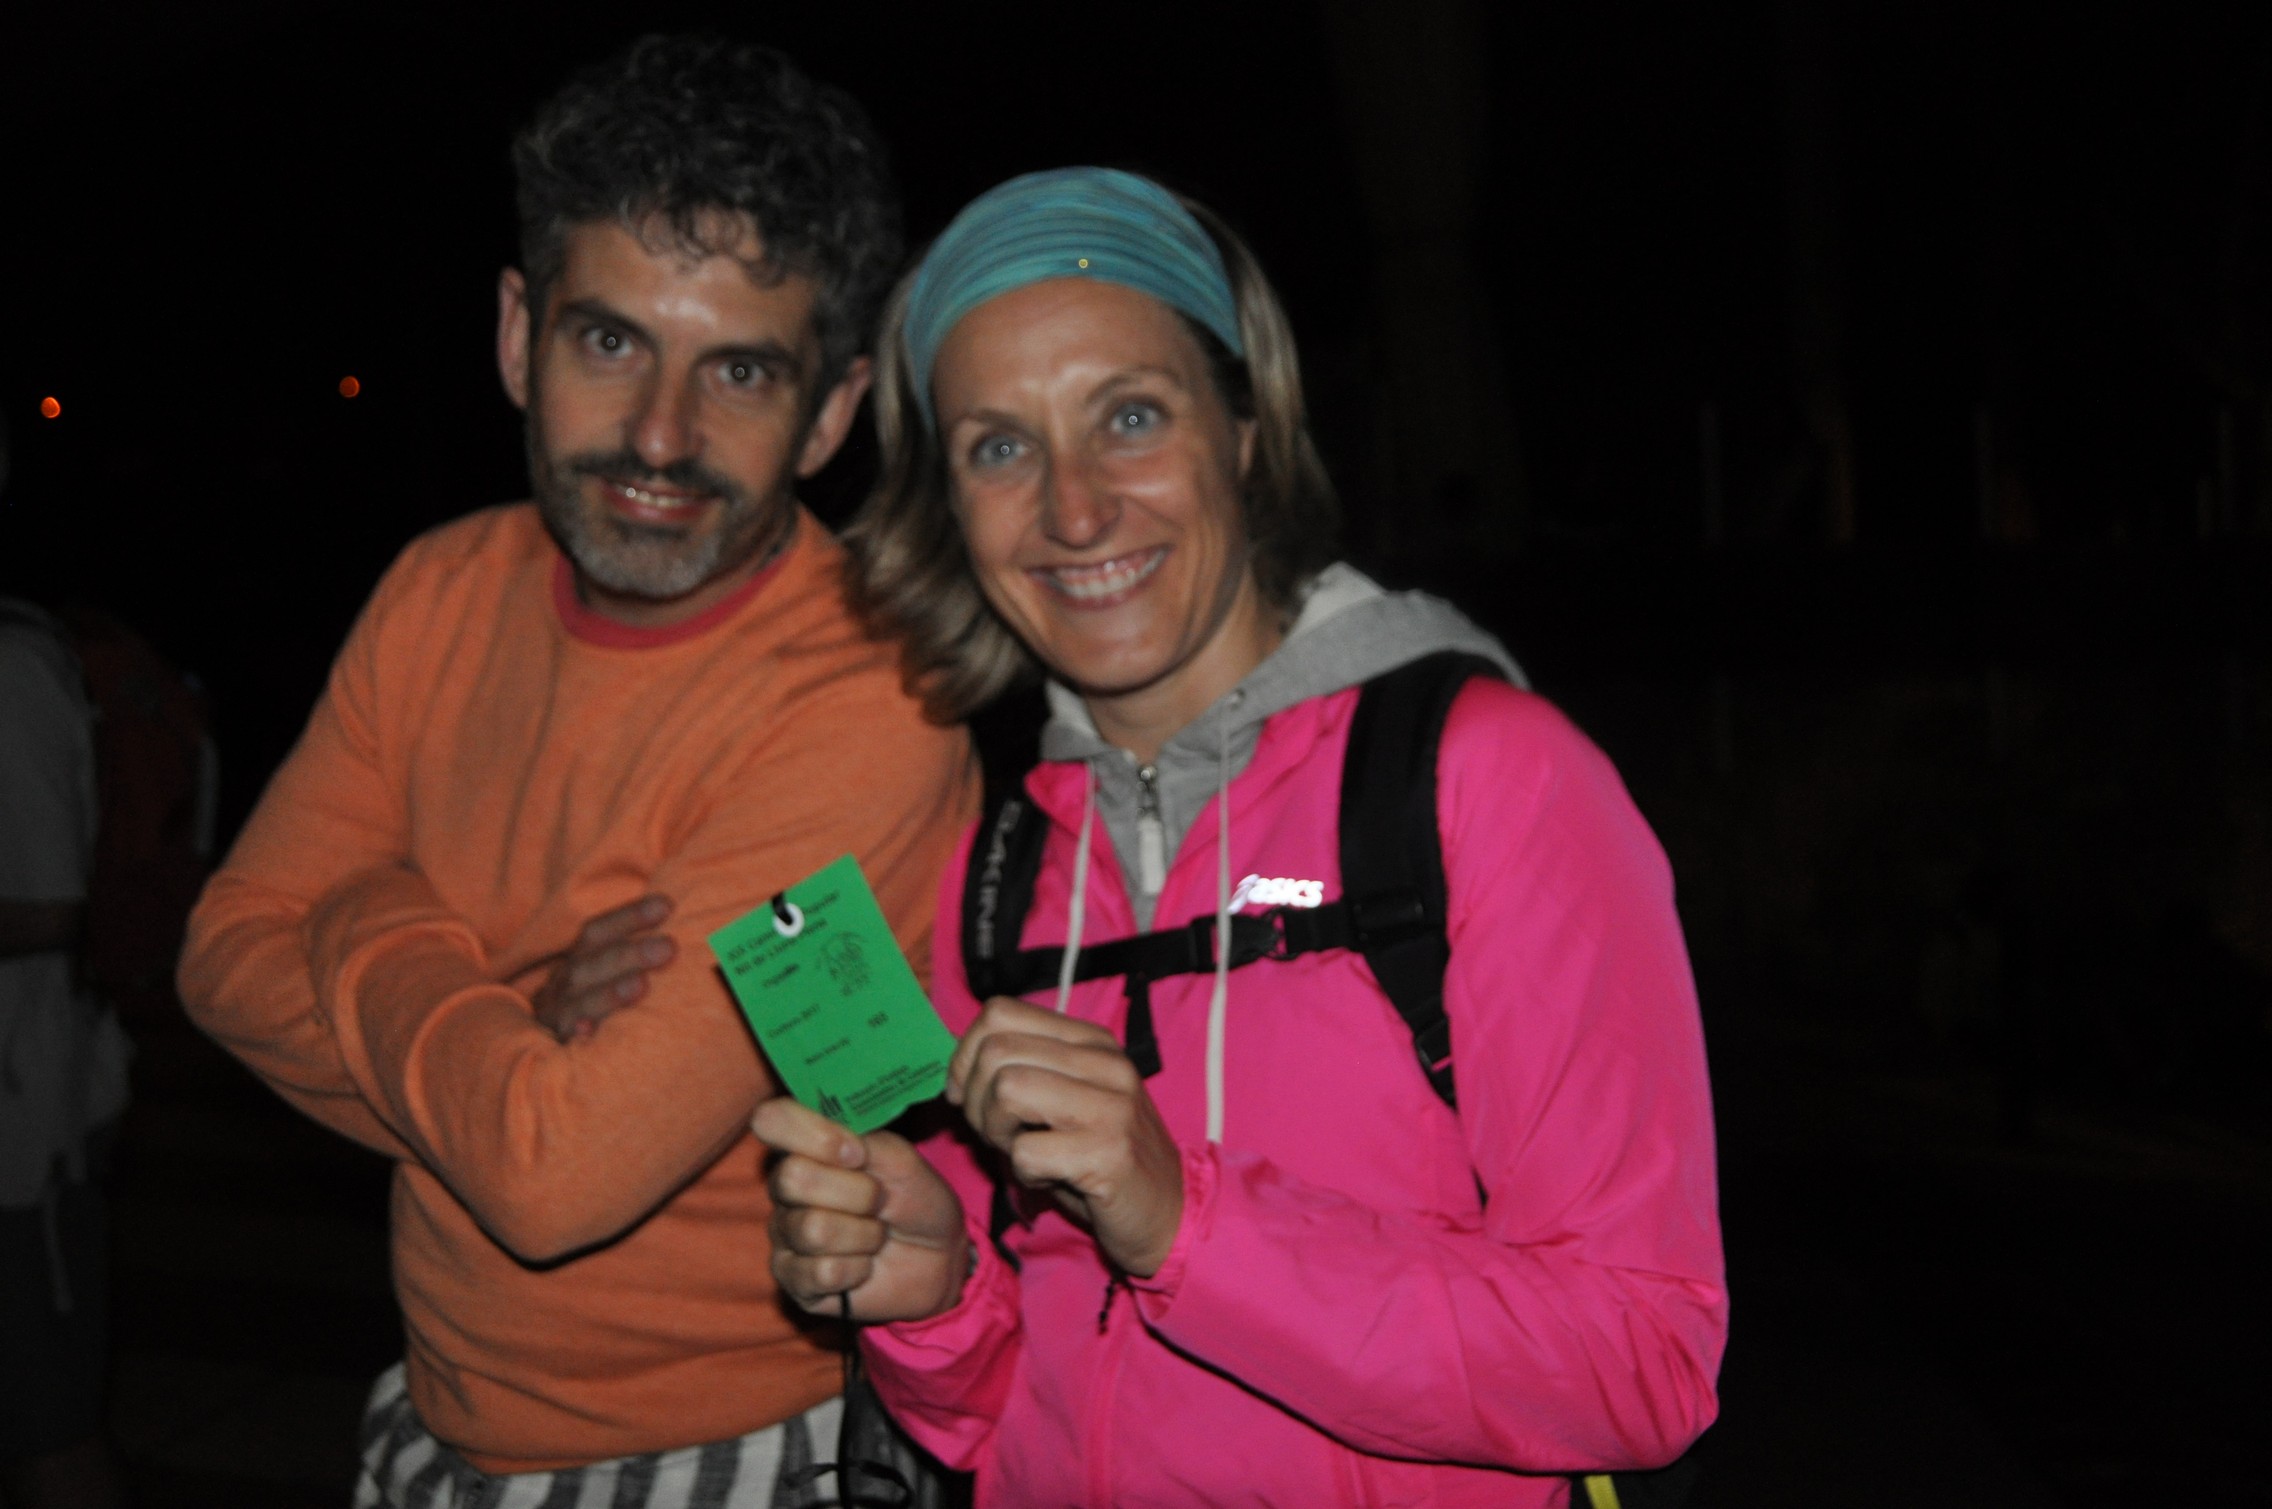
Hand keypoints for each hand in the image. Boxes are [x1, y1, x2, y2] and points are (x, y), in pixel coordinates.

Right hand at [529, 894, 674, 1042]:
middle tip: (670, 947)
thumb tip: (681, 926)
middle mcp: (561, 986)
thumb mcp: (603, 978)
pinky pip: (559, 1044)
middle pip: (590, 964)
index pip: (596, 933)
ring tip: (642, 984)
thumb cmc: (594, 1010)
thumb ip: (633, 959)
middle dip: (629, 954)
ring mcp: (554, 1018)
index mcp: (576, 963)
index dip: (628, 916)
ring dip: (609, 992)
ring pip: (577, 1001)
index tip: (666, 905)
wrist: (540, 1063)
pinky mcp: (551, 1051)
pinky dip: (574, 1033)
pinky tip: (587, 1031)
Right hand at [754, 1097, 970, 1322]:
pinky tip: (863, 1265)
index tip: (858, 1154)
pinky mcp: (792, 1279)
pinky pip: (822, 1272)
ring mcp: (784, 1234)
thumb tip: (839, 1147)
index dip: (815, 1135)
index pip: (771, 1119)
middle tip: (880, 1203)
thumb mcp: (903, 1160)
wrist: (937, 1258)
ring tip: (875, 1236)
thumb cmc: (915, 1199)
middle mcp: (784, 1187)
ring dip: (864, 1235)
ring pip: (813, 1229)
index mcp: (805, 1145)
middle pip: (793, 1177)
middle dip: (858, 1193)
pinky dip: (858, 1269)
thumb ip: (867, 1142)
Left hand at [947, 996, 1183, 1277]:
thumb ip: (1020, 1073)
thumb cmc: (1100, 1159)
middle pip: (996, 1051)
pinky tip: (1051, 1179)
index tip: (970, 1096)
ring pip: (1007, 1089)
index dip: (966, 1056)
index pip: (999, 1013)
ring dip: (996, 1133)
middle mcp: (1104, 1062)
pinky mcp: (1110, 1153)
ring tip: (1021, 1153)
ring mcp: (1111, 1105)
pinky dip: (1024, 1173)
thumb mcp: (1064, 1101)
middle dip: (976, 1100)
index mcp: (1089, 1041)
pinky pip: (1026, 1152)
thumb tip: (956, 1076)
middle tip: (997, 1134)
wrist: (1170, 1211)